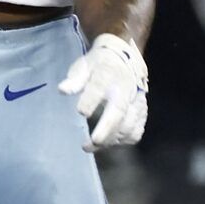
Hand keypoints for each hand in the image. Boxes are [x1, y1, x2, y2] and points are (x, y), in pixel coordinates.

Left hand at [59, 33, 147, 150]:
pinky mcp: (142, 111)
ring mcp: (136, 100)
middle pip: (119, 111)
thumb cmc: (98, 65)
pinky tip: (111, 142)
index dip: (90, 101)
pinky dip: (124, 140)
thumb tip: (63, 90)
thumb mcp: (84, 65)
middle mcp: (125, 88)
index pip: (99, 87)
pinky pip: (136, 130)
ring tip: (93, 146)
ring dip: (112, 139)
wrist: (124, 57)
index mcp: (108, 73)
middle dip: (107, 128)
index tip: (81, 112)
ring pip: (129, 124)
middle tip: (94, 142)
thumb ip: (75, 79)